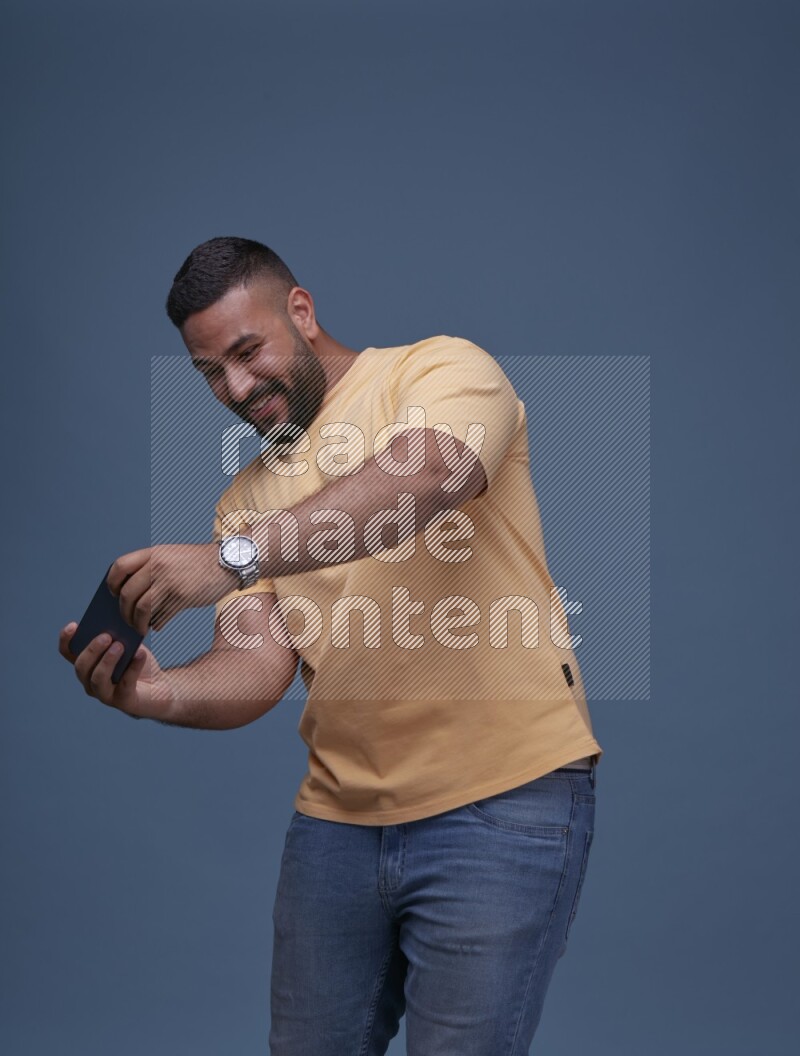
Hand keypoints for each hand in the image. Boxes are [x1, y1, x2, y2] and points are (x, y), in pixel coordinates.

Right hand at [58, 621, 174, 721]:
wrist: (160, 684)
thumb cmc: (138, 662)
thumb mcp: (127, 644)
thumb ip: (118, 635)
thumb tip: (114, 623)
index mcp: (88, 664)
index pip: (68, 653)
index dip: (66, 640)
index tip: (74, 625)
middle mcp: (90, 681)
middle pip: (82, 667)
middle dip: (92, 650)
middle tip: (106, 636)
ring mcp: (105, 694)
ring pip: (97, 679)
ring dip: (107, 661)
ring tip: (120, 646)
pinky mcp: (124, 701)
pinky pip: (125, 684)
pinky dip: (132, 668)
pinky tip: (140, 654)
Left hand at [107, 542, 233, 633]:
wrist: (228, 562)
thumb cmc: (199, 563)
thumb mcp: (172, 555)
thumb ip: (152, 568)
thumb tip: (131, 593)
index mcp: (154, 553)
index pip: (120, 566)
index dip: (112, 583)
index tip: (113, 594)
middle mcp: (159, 566)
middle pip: (127, 592)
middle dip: (123, 610)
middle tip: (126, 619)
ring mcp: (171, 582)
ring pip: (141, 608)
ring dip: (137, 622)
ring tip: (139, 627)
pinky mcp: (183, 597)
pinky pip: (161, 616)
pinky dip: (156, 624)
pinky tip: (157, 626)